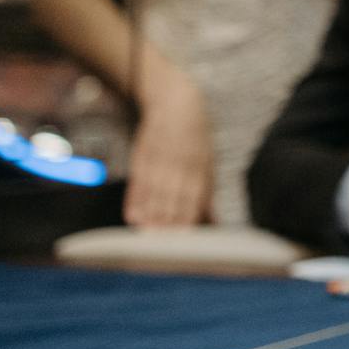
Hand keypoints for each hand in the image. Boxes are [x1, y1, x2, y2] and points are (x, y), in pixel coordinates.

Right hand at [126, 73, 211, 225]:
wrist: (175, 103)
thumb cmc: (196, 139)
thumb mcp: (208, 162)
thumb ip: (207, 193)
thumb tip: (215, 221)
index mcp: (198, 166)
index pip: (193, 197)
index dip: (187, 218)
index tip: (184, 238)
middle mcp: (178, 164)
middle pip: (171, 199)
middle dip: (167, 222)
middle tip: (162, 245)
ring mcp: (158, 160)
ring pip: (154, 193)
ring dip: (150, 216)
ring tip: (147, 236)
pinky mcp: (141, 157)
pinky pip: (137, 182)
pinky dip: (134, 200)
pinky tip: (132, 217)